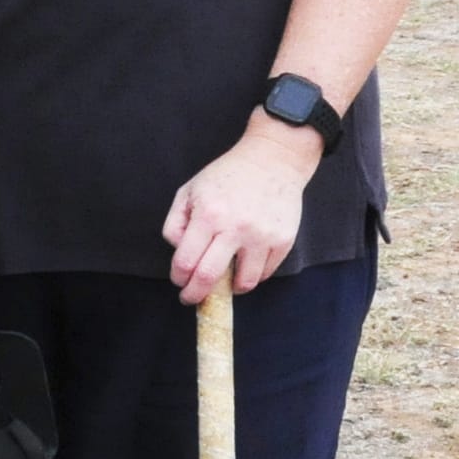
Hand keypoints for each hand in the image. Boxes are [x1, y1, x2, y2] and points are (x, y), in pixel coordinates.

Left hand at [163, 119, 315, 300]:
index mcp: (208, 215)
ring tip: (223, 282)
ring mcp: (262, 236)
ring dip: (229, 289)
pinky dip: (252, 277)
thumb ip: (175, 223)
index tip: (179, 282)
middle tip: (192, 298)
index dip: (179, 278)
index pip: (186, 261)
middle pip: (209, 277)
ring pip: (243, 283)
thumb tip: (179, 253)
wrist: (272, 160)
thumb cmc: (225, 176)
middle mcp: (235, 228)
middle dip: (195, 295)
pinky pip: (265, 273)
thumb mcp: (189, 191)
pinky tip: (244, 267)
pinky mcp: (284, 241)